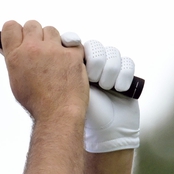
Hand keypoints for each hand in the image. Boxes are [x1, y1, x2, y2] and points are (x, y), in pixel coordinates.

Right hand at [1, 21, 87, 121]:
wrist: (58, 113)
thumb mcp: (16, 80)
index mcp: (15, 55)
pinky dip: (71, 49)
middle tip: (39, 48)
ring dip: (53, 41)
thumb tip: (5, 48)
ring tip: (54, 58)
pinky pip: (72, 42)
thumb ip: (12, 60)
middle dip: (35, 34)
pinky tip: (67, 62)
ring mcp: (54, 50)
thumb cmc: (36, 102)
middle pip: (32, 24)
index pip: (10, 27)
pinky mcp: (73, 54)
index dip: (16, 31)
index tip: (20, 37)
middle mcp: (33, 49)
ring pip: (52, 30)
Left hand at [61, 33, 140, 152]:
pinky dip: (123, 76)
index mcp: (74, 66)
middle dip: (95, 62)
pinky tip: (117, 88)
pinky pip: (128, 64)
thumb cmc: (78, 113)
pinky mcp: (126, 77)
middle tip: (92, 78)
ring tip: (105, 87)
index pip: (77, 44)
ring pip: (113, 53)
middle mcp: (92, 65)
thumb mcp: (62, 90)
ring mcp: (110, 70)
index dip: (75, 42)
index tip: (72, 44)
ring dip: (109, 70)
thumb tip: (46, 51)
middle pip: (96, 47)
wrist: (101, 132)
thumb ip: (55, 72)